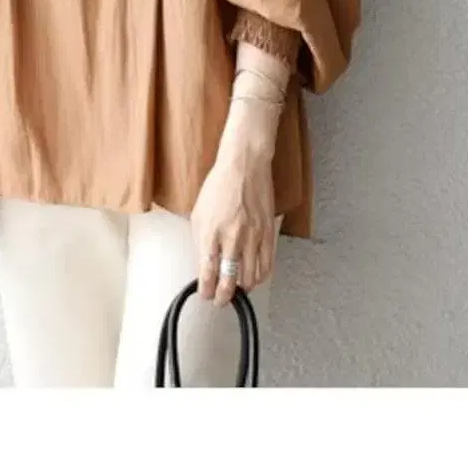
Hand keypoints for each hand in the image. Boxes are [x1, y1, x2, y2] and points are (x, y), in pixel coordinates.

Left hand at [191, 100, 277, 305]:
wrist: (244, 166)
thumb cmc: (219, 185)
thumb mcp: (199, 212)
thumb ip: (201, 240)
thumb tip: (204, 263)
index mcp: (210, 233)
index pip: (207, 272)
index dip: (206, 290)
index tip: (205, 295)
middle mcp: (231, 238)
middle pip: (229, 280)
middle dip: (224, 296)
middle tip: (221, 300)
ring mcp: (252, 237)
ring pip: (251, 277)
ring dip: (243, 288)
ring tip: (237, 290)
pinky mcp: (268, 233)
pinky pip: (267, 264)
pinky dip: (261, 276)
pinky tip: (255, 278)